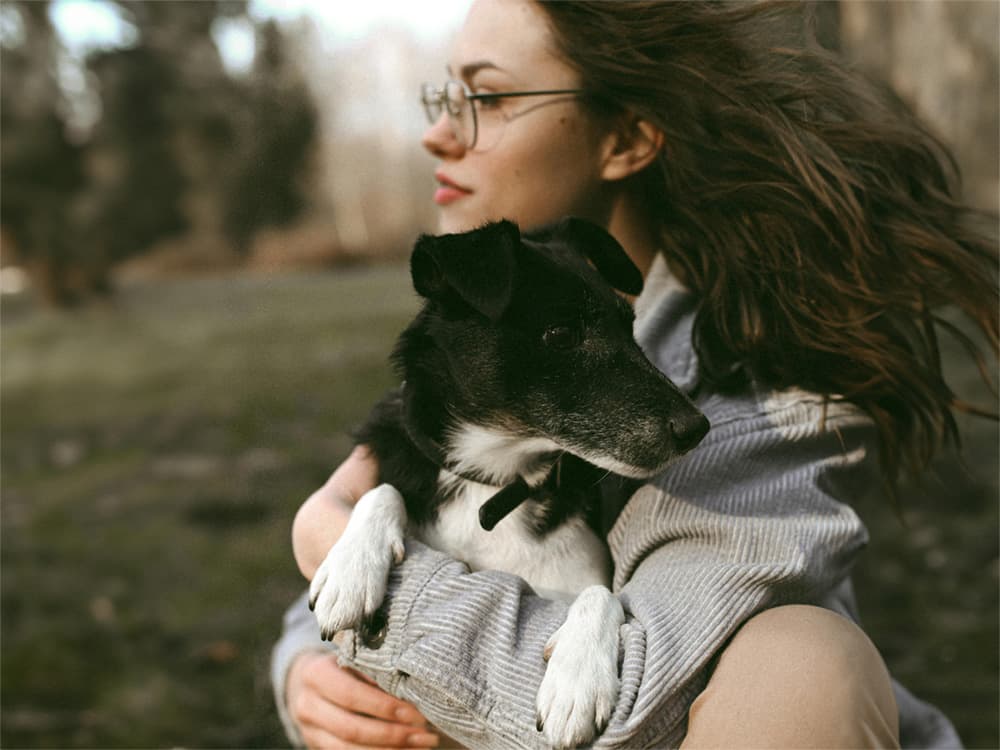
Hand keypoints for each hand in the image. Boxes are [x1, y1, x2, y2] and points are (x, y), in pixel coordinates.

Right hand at [287, 651, 439, 748]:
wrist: (307, 681)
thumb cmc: (341, 666)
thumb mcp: (352, 659)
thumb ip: (374, 672)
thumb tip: (410, 688)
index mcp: (316, 675)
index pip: (352, 695)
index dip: (385, 707)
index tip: (416, 714)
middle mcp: (307, 705)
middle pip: (351, 728)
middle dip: (392, 734)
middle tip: (425, 735)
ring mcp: (310, 730)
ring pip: (350, 749)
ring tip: (420, 745)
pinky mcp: (317, 746)